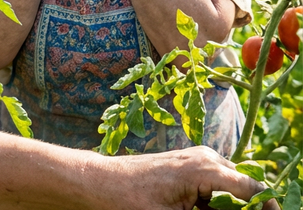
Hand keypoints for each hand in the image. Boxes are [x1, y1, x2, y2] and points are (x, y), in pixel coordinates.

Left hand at [106, 146, 277, 209]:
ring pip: (230, 188)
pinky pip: (214, 186)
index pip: (253, 190)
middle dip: (245, 207)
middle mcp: (206, 158)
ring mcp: (197, 159)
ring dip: (228, 206)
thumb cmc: (128, 200)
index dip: (265, 207)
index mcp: (206, 168)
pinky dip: (214, 202)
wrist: (97, 182)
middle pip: (244, 188)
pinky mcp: (187, 166)